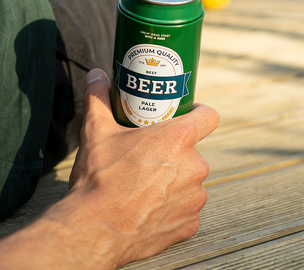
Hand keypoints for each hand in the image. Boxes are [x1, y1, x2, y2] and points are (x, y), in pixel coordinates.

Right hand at [66, 68, 218, 266]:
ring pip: (190, 179)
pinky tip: (150, 206)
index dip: (200, 112)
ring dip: (175, 179)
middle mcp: (194, 166)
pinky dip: (173, 206)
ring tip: (147, 183)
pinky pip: (187, 207)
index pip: (209, 115)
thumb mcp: (96, 131)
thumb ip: (98, 97)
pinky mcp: (190, 224)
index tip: (187, 113)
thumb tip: (96, 74)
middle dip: (176, 151)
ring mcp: (195, 197)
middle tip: (150, 154)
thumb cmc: (99, 178)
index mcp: (178, 139)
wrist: (94, 229)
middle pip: (193, 150)